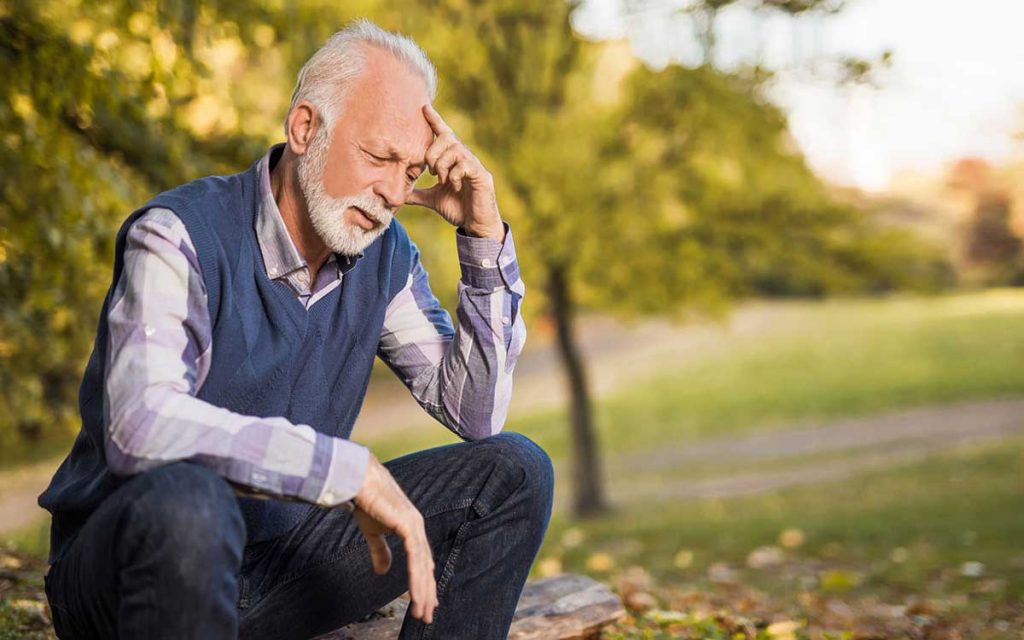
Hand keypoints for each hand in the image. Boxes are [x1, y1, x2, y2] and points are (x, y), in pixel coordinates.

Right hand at [352, 454, 437, 623]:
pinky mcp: (407, 525)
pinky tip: (417, 593)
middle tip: (427, 614)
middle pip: (426, 566)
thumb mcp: (374, 532)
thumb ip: (380, 551)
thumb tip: (383, 571)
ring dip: (423, 590)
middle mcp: (417, 528)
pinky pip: (415, 557)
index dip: (424, 581)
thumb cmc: (367, 501)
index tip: (426, 601)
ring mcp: (415, 526)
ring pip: (423, 566)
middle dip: (427, 592)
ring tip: (422, 611)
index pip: (422, 561)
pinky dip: (416, 577)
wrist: (360, 481)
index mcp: (412, 529)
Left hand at [406, 104, 504, 241]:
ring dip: (442, 165)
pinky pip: (464, 164)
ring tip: (442, 181)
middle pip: (447, 137)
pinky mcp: (481, 175)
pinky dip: (454, 175)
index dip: (435, 121)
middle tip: (430, 171)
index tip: (424, 108)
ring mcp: (474, 165)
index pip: (444, 134)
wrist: (475, 226)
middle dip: (432, 153)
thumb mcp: (432, 199)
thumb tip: (398, 194)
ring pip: (454, 149)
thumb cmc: (458, 210)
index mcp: (453, 160)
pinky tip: (454, 186)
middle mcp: (465, 158)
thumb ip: (417, 193)